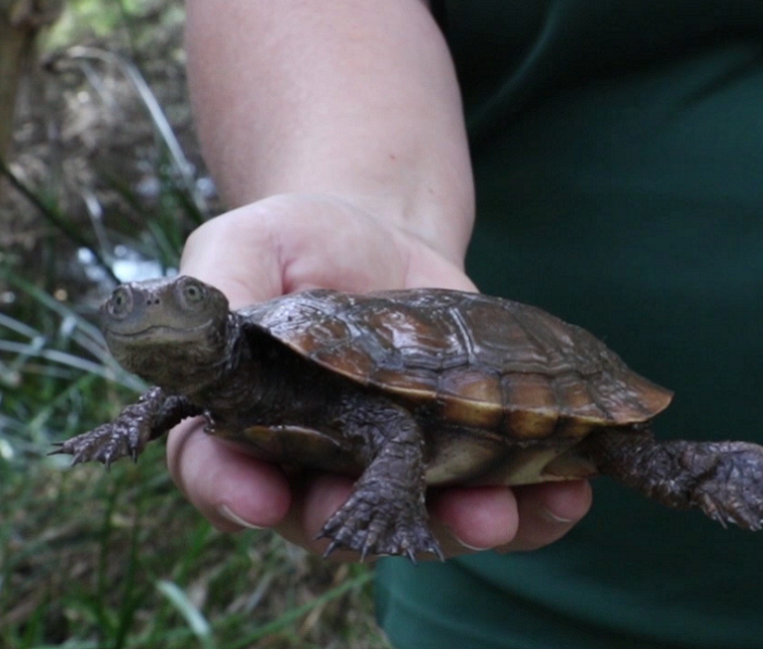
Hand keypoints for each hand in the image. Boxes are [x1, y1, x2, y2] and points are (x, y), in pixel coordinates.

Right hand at [166, 194, 591, 558]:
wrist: (383, 236)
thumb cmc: (301, 243)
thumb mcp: (248, 243)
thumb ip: (219, 286)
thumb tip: (198, 323)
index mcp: (244, 421)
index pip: (219, 472)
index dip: (232, 491)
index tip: (257, 495)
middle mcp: (313, 460)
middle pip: (325, 515)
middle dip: (361, 524)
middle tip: (393, 526)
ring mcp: (390, 464)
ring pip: (414, 520)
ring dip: (457, 525)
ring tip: (496, 512)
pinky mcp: (457, 453)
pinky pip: (492, 498)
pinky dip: (530, 508)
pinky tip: (564, 488)